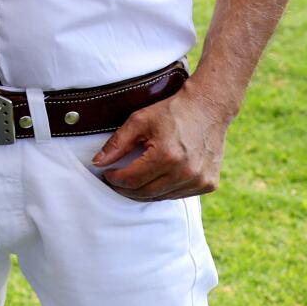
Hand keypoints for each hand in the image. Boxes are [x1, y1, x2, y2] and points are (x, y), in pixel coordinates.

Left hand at [90, 87, 233, 200]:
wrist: (208, 108)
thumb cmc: (172, 112)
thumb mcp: (139, 121)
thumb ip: (117, 144)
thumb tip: (97, 163)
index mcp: (167, 156)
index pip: (131, 180)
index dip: (114, 179)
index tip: (107, 174)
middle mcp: (186, 172)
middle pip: (145, 193)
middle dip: (125, 188)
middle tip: (116, 180)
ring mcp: (200, 181)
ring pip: (161, 197)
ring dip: (144, 191)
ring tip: (134, 179)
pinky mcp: (209, 184)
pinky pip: (178, 195)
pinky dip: (164, 190)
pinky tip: (157, 178)